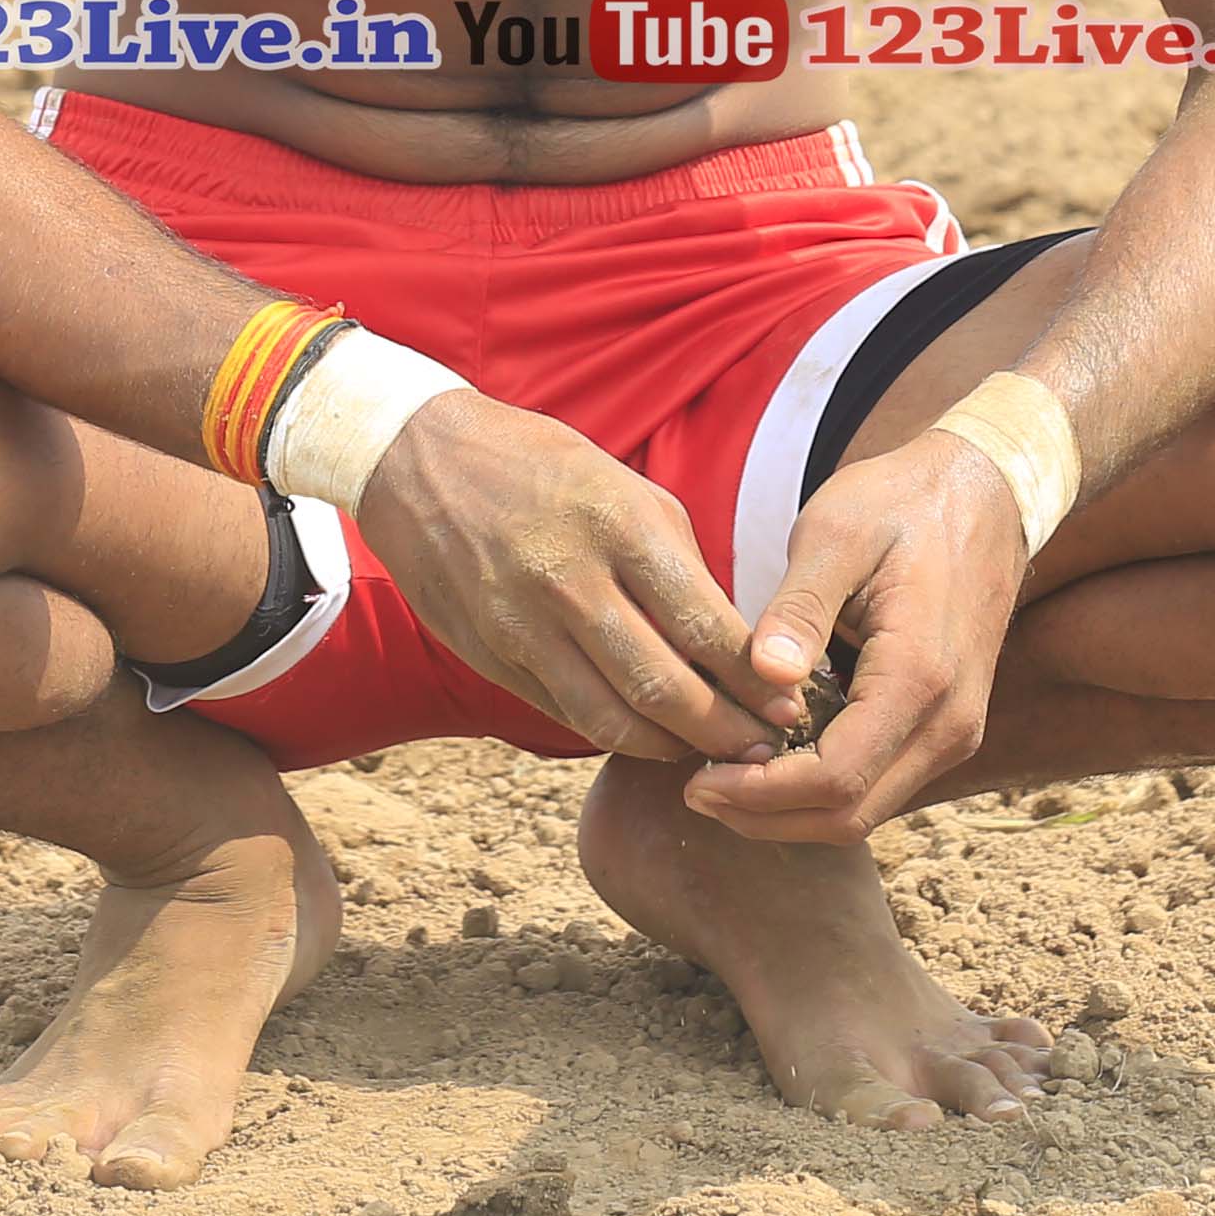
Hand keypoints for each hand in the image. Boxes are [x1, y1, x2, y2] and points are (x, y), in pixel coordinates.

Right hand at [354, 396, 777, 763]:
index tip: (795, 703)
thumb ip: (678, 567)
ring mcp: (522, 625)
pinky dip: (616, 734)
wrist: (419, 459)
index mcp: (619, 525)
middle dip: (728, 732)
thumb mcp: (625, 489)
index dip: (757, 679)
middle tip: (769, 751)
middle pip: (665, 689)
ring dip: (674, 749)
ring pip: (612, 720)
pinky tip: (651, 737)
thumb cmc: (543, 467)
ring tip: (715, 756)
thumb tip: (735, 645)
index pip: (705, 626)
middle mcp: (570, 580)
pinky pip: (565, 713)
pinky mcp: (490, 655)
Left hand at [675, 431, 1031, 842]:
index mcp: (921, 676)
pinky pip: (879, 782)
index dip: (760, 794)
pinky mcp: (944, 727)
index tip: (697, 780)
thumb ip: (800, 607)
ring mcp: (954, 731)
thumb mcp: (838, 534)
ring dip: (791, 809)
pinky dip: (820, 788)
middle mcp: (949, 722)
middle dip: (767, 816)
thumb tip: (765, 673)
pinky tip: (769, 755)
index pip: (836, 779)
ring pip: (866, 810)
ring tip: (722, 776)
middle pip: (850, 815)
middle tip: (697, 789)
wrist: (986, 493)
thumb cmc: (903, 503)